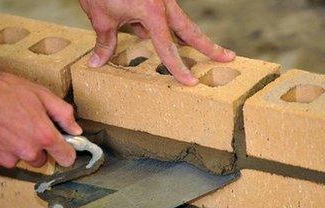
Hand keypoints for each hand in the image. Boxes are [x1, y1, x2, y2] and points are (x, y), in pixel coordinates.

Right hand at [0, 72, 81, 170]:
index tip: (61, 147)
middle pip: (40, 159)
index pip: (67, 158)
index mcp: (44, 136)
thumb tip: (76, 129)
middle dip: (35, 147)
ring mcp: (7, 160)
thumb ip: (63, 113)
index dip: (65, 151)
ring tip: (2, 127)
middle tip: (22, 126)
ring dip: (14, 148)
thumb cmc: (2, 91)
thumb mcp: (40, 94)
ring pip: (18, 159)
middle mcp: (28, 152)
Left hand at [80, 0, 235, 85]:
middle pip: (190, 30)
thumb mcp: (101, 17)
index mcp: (152, 11)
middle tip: (228, 57)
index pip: (167, 47)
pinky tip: (161, 38)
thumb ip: (105, 42)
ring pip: (179, 24)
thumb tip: (97, 63)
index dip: (178, 67)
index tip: (190, 82)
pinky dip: (164, 30)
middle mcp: (162, 4)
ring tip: (209, 52)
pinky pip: (162, 18)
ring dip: (190, 39)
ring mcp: (160, 0)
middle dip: (208, 46)